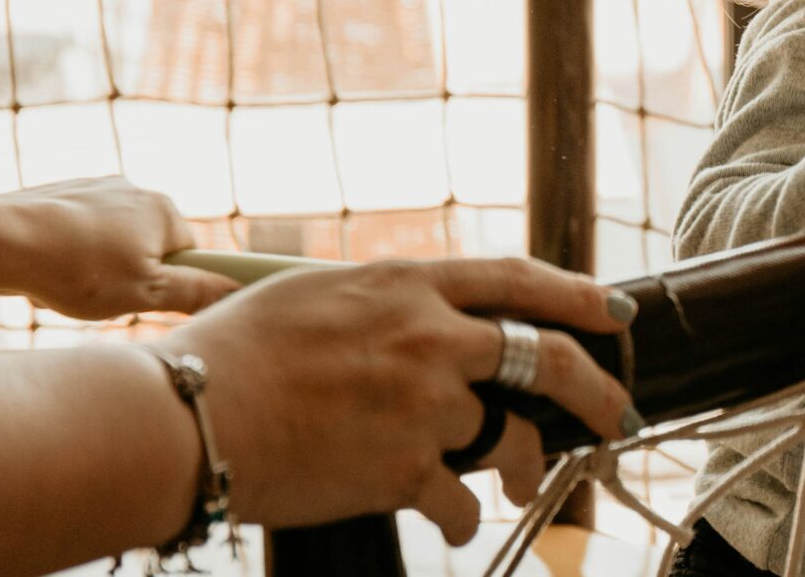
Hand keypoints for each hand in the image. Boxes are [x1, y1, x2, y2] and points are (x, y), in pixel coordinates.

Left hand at [0, 176, 237, 318]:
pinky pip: (78, 231)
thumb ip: (196, 292)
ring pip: (111, 240)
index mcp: (163, 209)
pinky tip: (47, 269)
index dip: (170, 282)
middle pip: (149, 246)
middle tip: (103, 296)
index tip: (147, 298)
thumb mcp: (144, 293)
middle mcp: (134, 188)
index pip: (188, 254)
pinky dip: (69, 252)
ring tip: (68, 284)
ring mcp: (95, 188)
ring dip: (97, 266)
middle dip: (129, 274)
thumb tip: (236, 290)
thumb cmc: (75, 268)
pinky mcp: (60, 194)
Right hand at [161, 256, 636, 546]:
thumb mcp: (314, 295)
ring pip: (504, 438)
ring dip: (514, 466)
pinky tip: (457, 524)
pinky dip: (466, 518)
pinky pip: (462, 503)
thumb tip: (413, 311)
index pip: (516, 279)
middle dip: (596, 391)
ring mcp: (423, 406)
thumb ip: (379, 301)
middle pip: (545, 359)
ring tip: (510, 485)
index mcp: (406, 284)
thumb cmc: (231, 355)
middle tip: (616, 416)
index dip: (577, 294)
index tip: (616, 311)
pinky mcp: (404, 471)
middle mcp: (429, 338)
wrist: (188, 418)